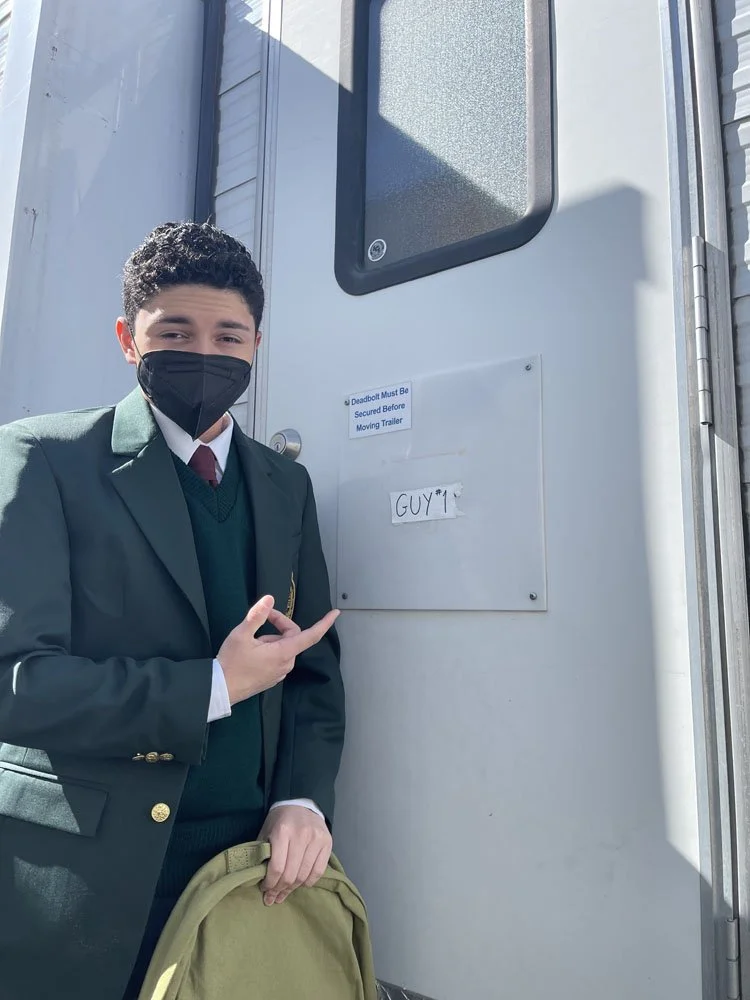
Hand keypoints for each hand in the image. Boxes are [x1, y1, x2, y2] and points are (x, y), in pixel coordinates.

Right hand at [217, 596, 338, 705]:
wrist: (219, 689)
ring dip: (271, 639)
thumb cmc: (231, 662)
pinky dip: (268, 650)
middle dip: (279, 624)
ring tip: (250, 641)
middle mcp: (286, 664)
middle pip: (291, 637)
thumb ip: (257, 615)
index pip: (311, 635)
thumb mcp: (241, 634)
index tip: (335, 613)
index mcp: (283, 653)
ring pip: (282, 647)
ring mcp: (279, 673)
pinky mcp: (272, 678)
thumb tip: (269, 598)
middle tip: (261, 617)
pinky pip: (277, 658)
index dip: (324, 623)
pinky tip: (251, 652)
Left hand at [259, 805, 332, 904]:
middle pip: (290, 874)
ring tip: (284, 893)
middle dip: (279, 890)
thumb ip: (262, 853)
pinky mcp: (327, 843)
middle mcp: (301, 835)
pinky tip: (300, 884)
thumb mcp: (266, 832)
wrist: (301, 802)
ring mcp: (316, 839)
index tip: (264, 890)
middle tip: (273, 897)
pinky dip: (308, 882)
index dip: (270, 884)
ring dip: (292, 888)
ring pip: (304, 875)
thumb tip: (258, 879)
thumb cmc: (280, 820)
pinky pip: (318, 871)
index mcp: (282, 832)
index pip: (277, 867)